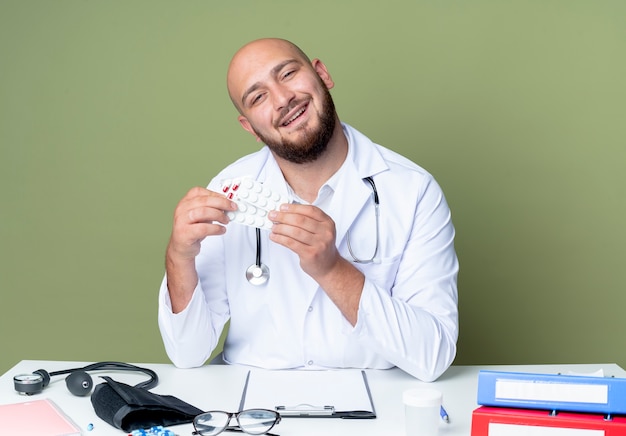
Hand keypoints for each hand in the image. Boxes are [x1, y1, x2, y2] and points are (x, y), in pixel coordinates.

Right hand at [167, 187, 237, 260]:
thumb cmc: (192, 230)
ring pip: (203, 212)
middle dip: (221, 203)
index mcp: (185, 202)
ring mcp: (182, 221)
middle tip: (232, 208)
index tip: (227, 199)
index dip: (215, 194)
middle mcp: (181, 209)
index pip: (199, 192)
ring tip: (226, 220)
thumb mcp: (200, 215)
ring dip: (219, 215)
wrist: (182, 247)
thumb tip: (227, 204)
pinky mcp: (185, 233)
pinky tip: (221, 230)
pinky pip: (204, 228)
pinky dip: (216, 229)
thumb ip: (211, 208)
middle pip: (204, 201)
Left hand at [269, 203, 363, 324]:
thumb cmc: (322, 247)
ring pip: (295, 231)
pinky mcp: (311, 254)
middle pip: (300, 220)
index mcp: (328, 223)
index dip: (294, 207)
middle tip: (273, 215)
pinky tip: (274, 236)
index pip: (310, 210)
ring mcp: (319, 244)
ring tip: (273, 227)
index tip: (283, 207)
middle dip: (283, 216)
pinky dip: (280, 238)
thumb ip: (308, 220)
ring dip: (280, 228)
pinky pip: (291, 243)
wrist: (329, 266)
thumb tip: (286, 213)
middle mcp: (325, 232)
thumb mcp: (321, 231)